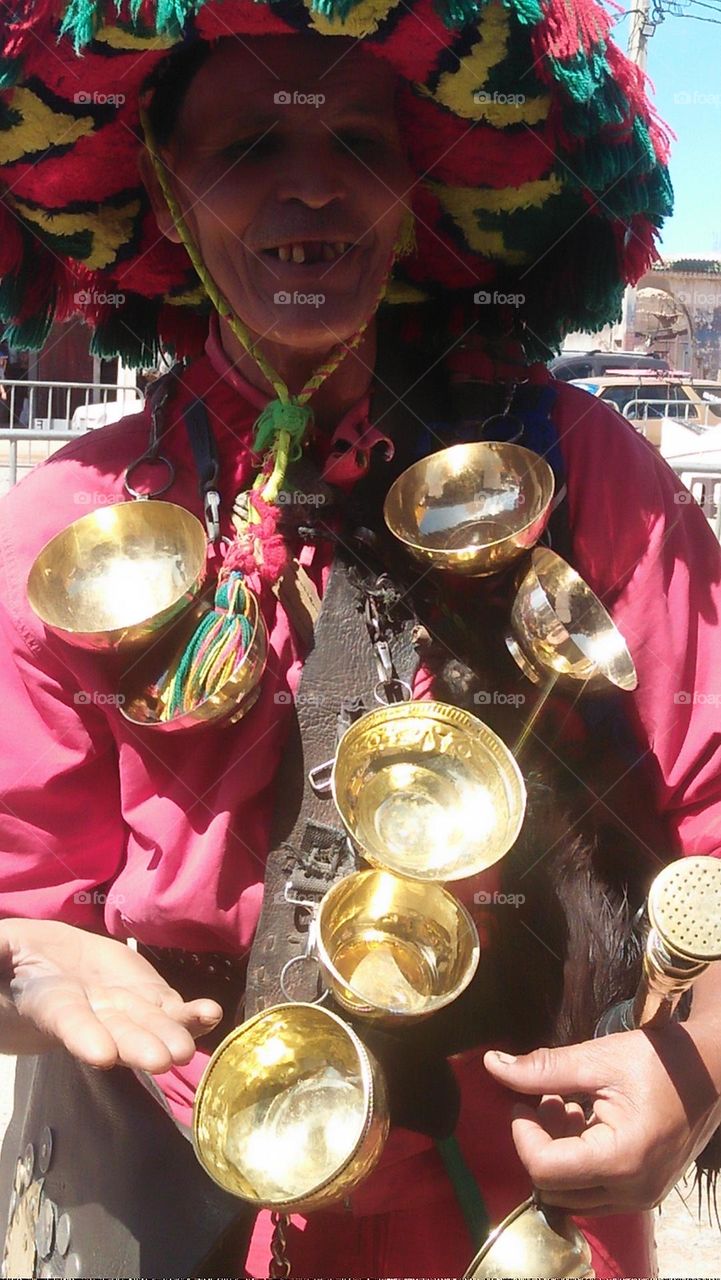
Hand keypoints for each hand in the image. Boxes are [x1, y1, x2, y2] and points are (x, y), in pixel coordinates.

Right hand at [0, 919, 222, 1072]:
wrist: (49, 964)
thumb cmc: (18, 962)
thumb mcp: (4, 954)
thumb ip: (1, 951)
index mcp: (52, 1004)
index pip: (68, 1022)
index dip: (84, 1036)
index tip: (101, 1055)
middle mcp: (92, 1017)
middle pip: (117, 1034)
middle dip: (139, 1046)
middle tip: (162, 1060)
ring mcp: (124, 1009)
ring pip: (149, 1024)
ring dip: (171, 1035)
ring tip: (189, 1046)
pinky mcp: (149, 997)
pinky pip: (171, 1008)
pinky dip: (192, 1014)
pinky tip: (210, 1014)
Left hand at [485, 1025, 720, 1214]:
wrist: (712, 1071)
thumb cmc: (659, 1060)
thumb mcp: (596, 1058)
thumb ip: (543, 1068)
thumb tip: (492, 1065)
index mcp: (621, 1158)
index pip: (545, 1169)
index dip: (522, 1135)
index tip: (521, 1102)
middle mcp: (633, 1189)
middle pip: (555, 1187)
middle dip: (539, 1143)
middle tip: (544, 1100)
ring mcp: (641, 1196)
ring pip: (572, 1192)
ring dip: (557, 1151)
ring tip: (564, 1104)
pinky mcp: (644, 1191)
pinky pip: (594, 1190)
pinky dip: (578, 1159)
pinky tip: (583, 1118)